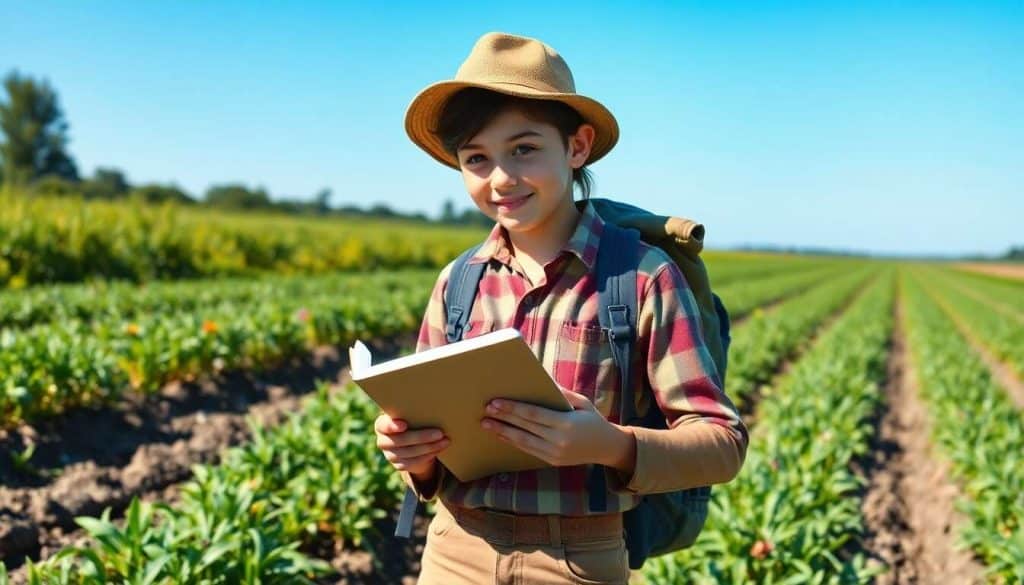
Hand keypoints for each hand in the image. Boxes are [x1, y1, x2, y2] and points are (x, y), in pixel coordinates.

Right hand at [374, 414, 449, 476]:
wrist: (412, 440)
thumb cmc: (413, 420)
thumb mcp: (411, 414)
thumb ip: (414, 411)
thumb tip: (432, 400)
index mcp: (382, 425)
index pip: (383, 426)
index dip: (392, 426)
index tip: (404, 424)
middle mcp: (383, 441)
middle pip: (400, 440)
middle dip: (421, 437)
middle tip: (440, 433)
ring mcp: (390, 455)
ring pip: (409, 453)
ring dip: (429, 447)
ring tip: (445, 441)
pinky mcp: (399, 465)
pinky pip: (413, 463)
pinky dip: (428, 456)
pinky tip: (439, 449)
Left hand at [480, 388, 633, 469]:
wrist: (606, 447)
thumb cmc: (593, 419)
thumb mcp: (581, 402)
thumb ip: (561, 393)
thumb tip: (540, 380)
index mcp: (567, 424)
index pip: (533, 415)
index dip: (513, 409)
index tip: (496, 402)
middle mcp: (559, 441)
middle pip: (525, 428)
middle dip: (504, 418)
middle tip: (486, 410)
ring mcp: (554, 453)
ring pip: (522, 442)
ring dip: (503, 432)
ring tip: (486, 424)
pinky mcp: (551, 461)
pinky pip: (528, 450)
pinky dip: (513, 442)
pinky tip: (502, 434)